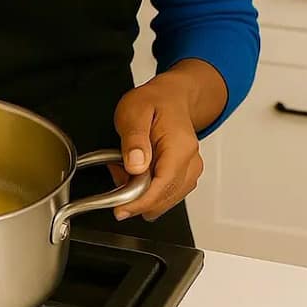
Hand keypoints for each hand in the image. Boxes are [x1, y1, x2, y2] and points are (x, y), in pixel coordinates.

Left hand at [110, 70, 204, 221]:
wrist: (172, 96)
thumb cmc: (154, 101)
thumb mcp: (134, 111)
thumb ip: (134, 139)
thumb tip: (135, 167)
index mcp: (180, 147)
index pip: (163, 186)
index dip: (140, 203)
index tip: (121, 210)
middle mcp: (191, 162)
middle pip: (165, 197)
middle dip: (137, 195)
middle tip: (116, 171)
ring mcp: (191, 170)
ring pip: (166, 199)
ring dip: (142, 192)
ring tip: (125, 166)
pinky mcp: (186, 175)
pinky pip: (166, 192)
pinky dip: (149, 188)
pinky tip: (137, 172)